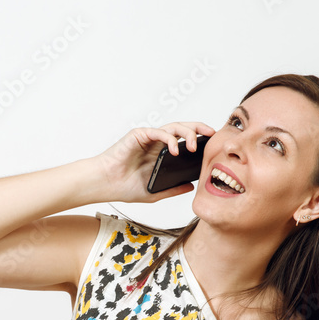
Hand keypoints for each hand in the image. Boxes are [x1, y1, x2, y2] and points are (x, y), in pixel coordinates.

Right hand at [90, 122, 215, 203]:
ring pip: (174, 127)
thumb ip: (173, 189)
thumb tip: (192, 186)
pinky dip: (169, 138)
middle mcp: (157, 143)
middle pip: (183, 129)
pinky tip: (175, 149)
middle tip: (212, 134)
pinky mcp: (139, 135)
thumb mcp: (155, 192)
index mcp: (161, 154)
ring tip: (194, 146)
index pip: (185, 142)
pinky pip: (158, 131)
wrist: (105, 184)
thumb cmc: (124, 187)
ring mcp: (148, 138)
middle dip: (199, 129)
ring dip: (187, 133)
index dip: (200, 140)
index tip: (214, 145)